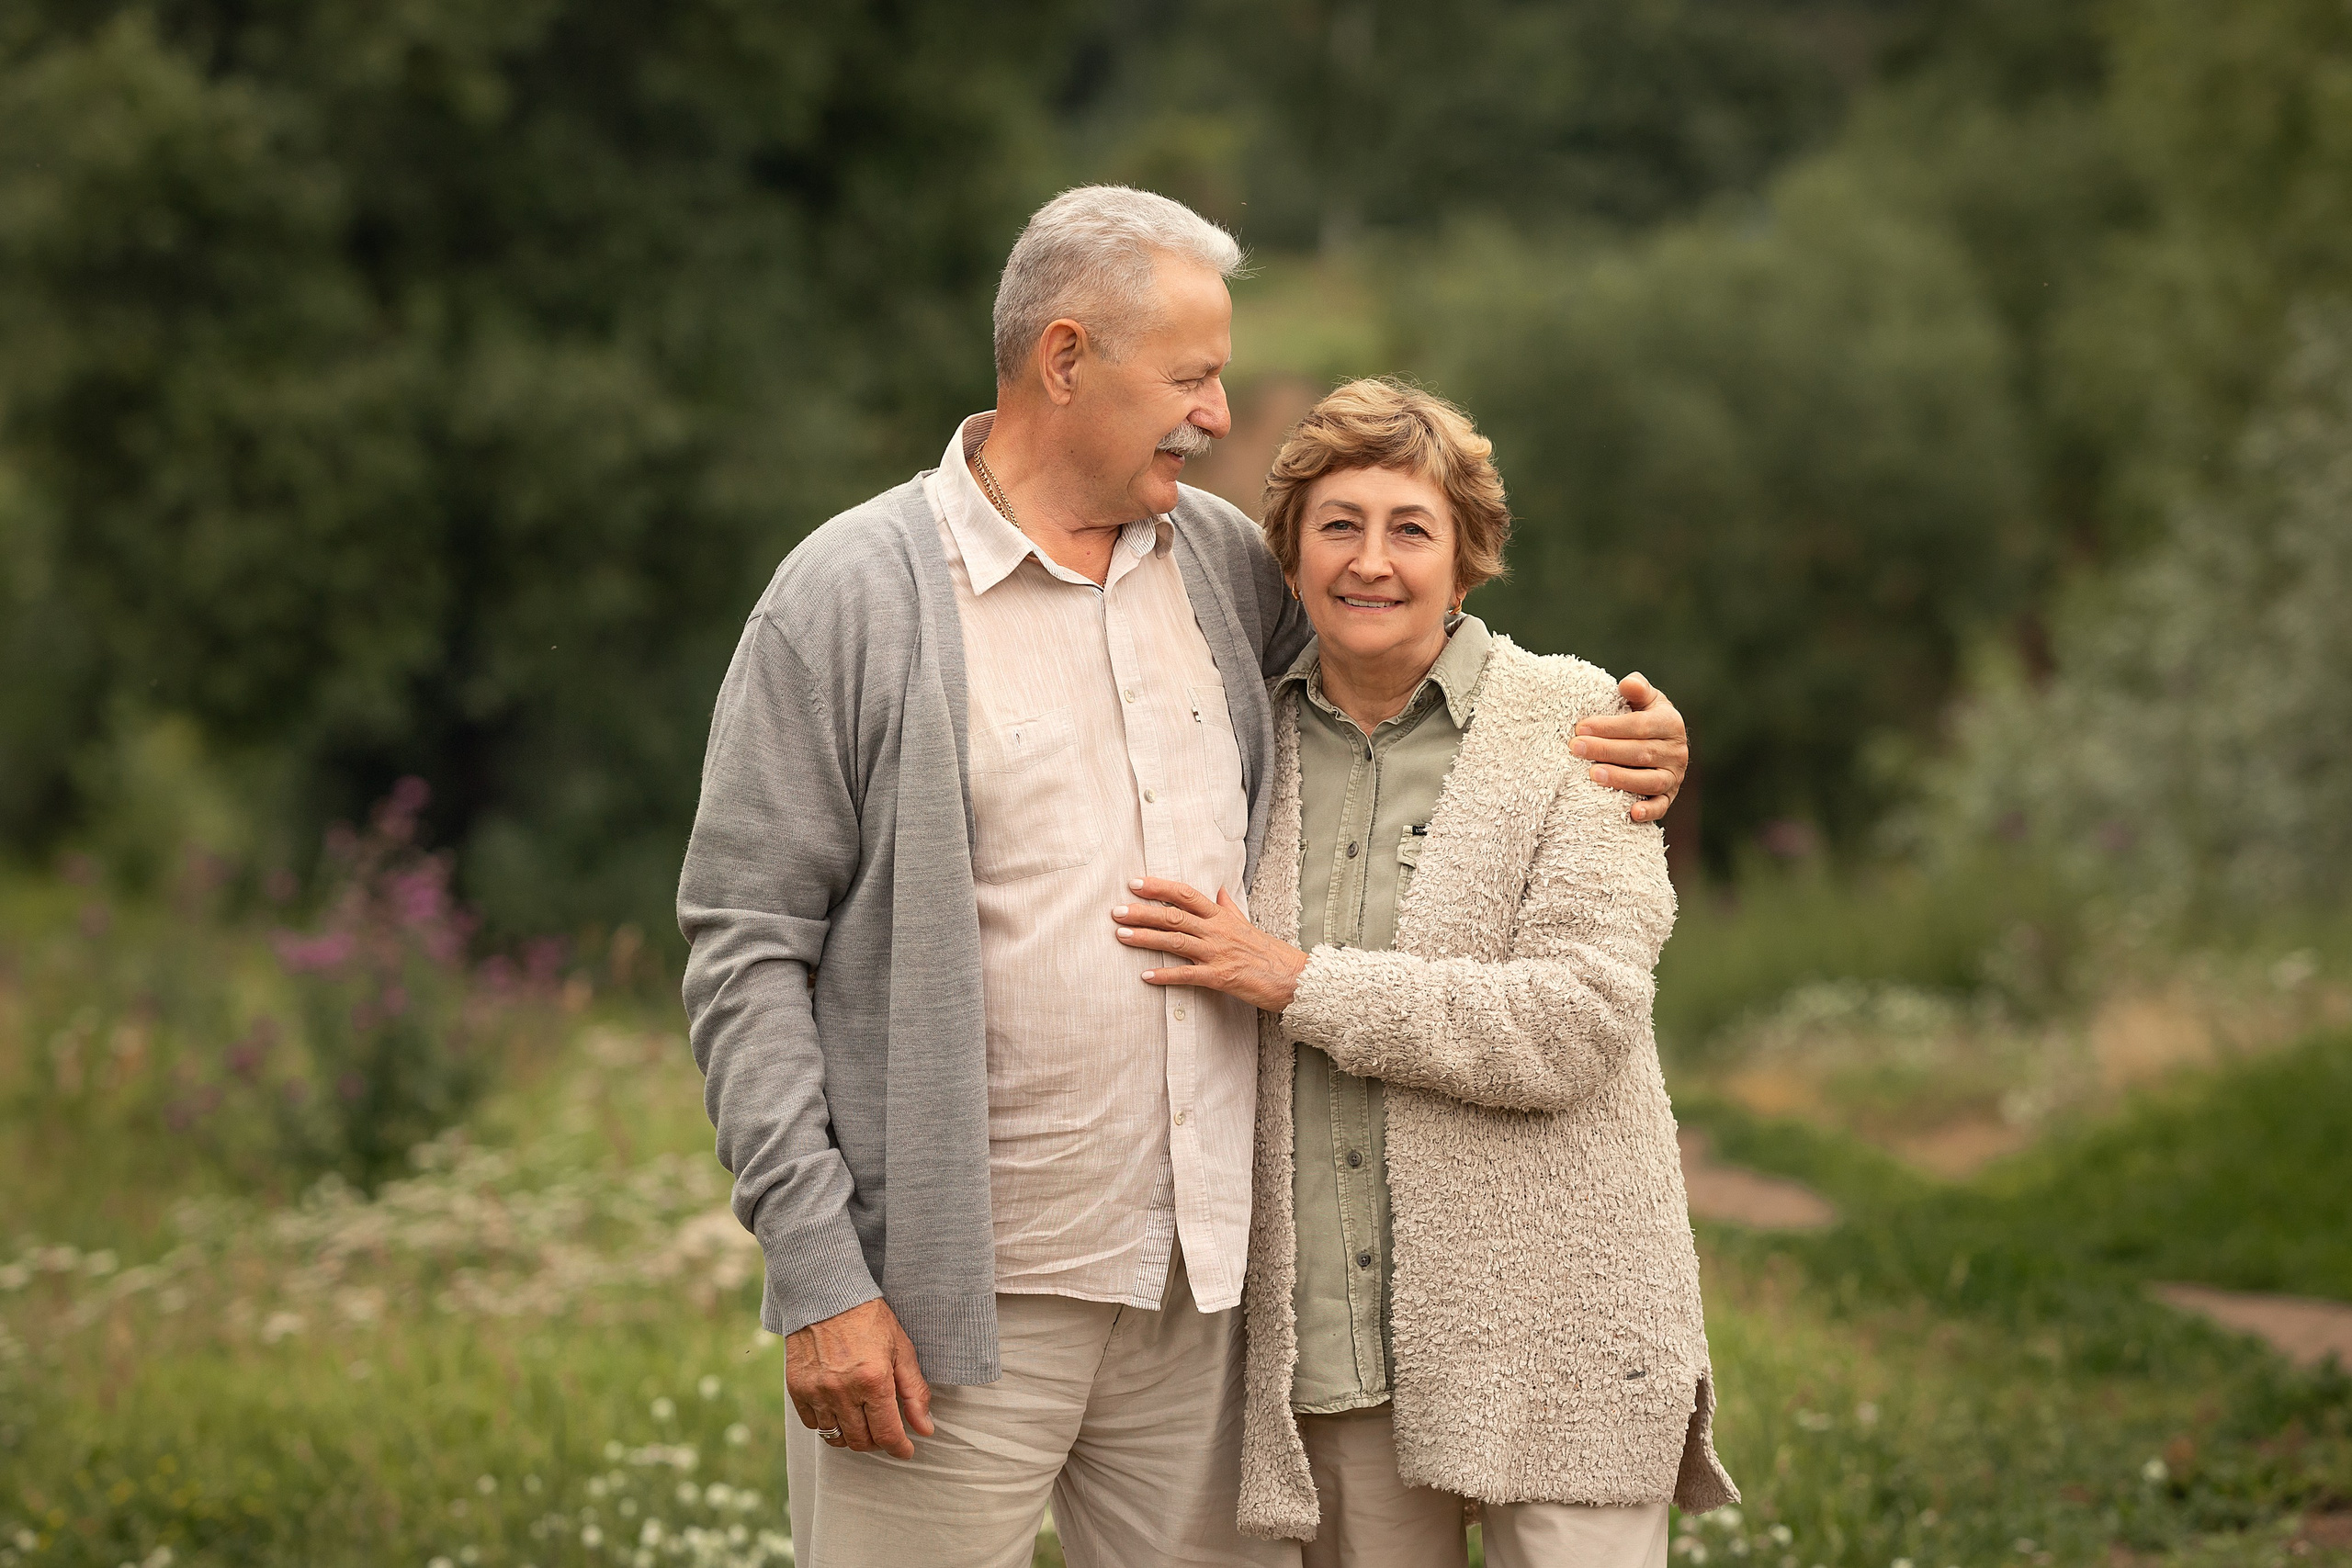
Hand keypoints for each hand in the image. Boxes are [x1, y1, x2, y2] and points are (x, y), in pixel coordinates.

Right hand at [785, 1297, 933, 1459]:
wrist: (826, 1295)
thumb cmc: (869, 1319)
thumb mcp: (901, 1350)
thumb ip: (915, 1392)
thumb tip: (924, 1429)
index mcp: (873, 1380)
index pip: (887, 1434)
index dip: (899, 1448)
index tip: (905, 1450)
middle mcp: (842, 1391)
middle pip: (861, 1441)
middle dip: (877, 1442)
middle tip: (885, 1430)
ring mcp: (816, 1391)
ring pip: (835, 1437)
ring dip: (852, 1435)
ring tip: (862, 1420)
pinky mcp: (796, 1389)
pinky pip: (813, 1424)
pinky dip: (827, 1423)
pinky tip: (839, 1408)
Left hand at [1112, 877, 1308, 1011]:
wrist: (1292, 976)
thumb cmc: (1267, 951)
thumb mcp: (1245, 922)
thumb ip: (1227, 906)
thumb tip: (1218, 889)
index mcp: (1221, 916)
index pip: (1185, 895)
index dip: (1159, 888)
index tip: (1135, 884)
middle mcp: (1217, 931)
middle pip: (1174, 916)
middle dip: (1142, 913)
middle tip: (1116, 911)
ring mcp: (1218, 953)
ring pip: (1176, 942)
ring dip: (1146, 939)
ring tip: (1121, 937)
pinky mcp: (1221, 977)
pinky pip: (1188, 975)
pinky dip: (1166, 976)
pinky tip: (1146, 976)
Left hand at [1570, 673, 1687, 823]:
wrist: (1662, 744)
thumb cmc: (1645, 717)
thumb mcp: (1646, 700)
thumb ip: (1638, 690)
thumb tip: (1628, 683)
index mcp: (1670, 724)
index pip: (1639, 725)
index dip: (1610, 727)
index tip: (1581, 727)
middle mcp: (1676, 751)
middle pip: (1641, 752)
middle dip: (1606, 750)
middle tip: (1576, 748)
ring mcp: (1674, 776)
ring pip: (1650, 781)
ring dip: (1621, 778)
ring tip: (1593, 775)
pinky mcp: (1669, 797)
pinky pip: (1661, 806)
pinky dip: (1649, 811)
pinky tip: (1632, 813)